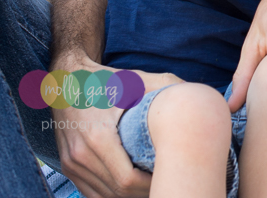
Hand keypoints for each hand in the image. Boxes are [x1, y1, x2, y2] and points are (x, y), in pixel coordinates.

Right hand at [52, 53, 182, 197]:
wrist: (67, 79)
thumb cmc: (106, 79)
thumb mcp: (137, 80)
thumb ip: (168, 87)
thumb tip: (199, 99)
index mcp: (98, 136)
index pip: (127, 180)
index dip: (151, 185)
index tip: (170, 177)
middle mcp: (81, 154)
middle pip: (116, 192)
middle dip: (144, 192)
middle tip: (167, 183)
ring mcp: (72, 162)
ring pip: (103, 196)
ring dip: (128, 196)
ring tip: (153, 185)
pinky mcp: (68, 165)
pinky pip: (91, 191)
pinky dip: (112, 193)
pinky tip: (132, 186)